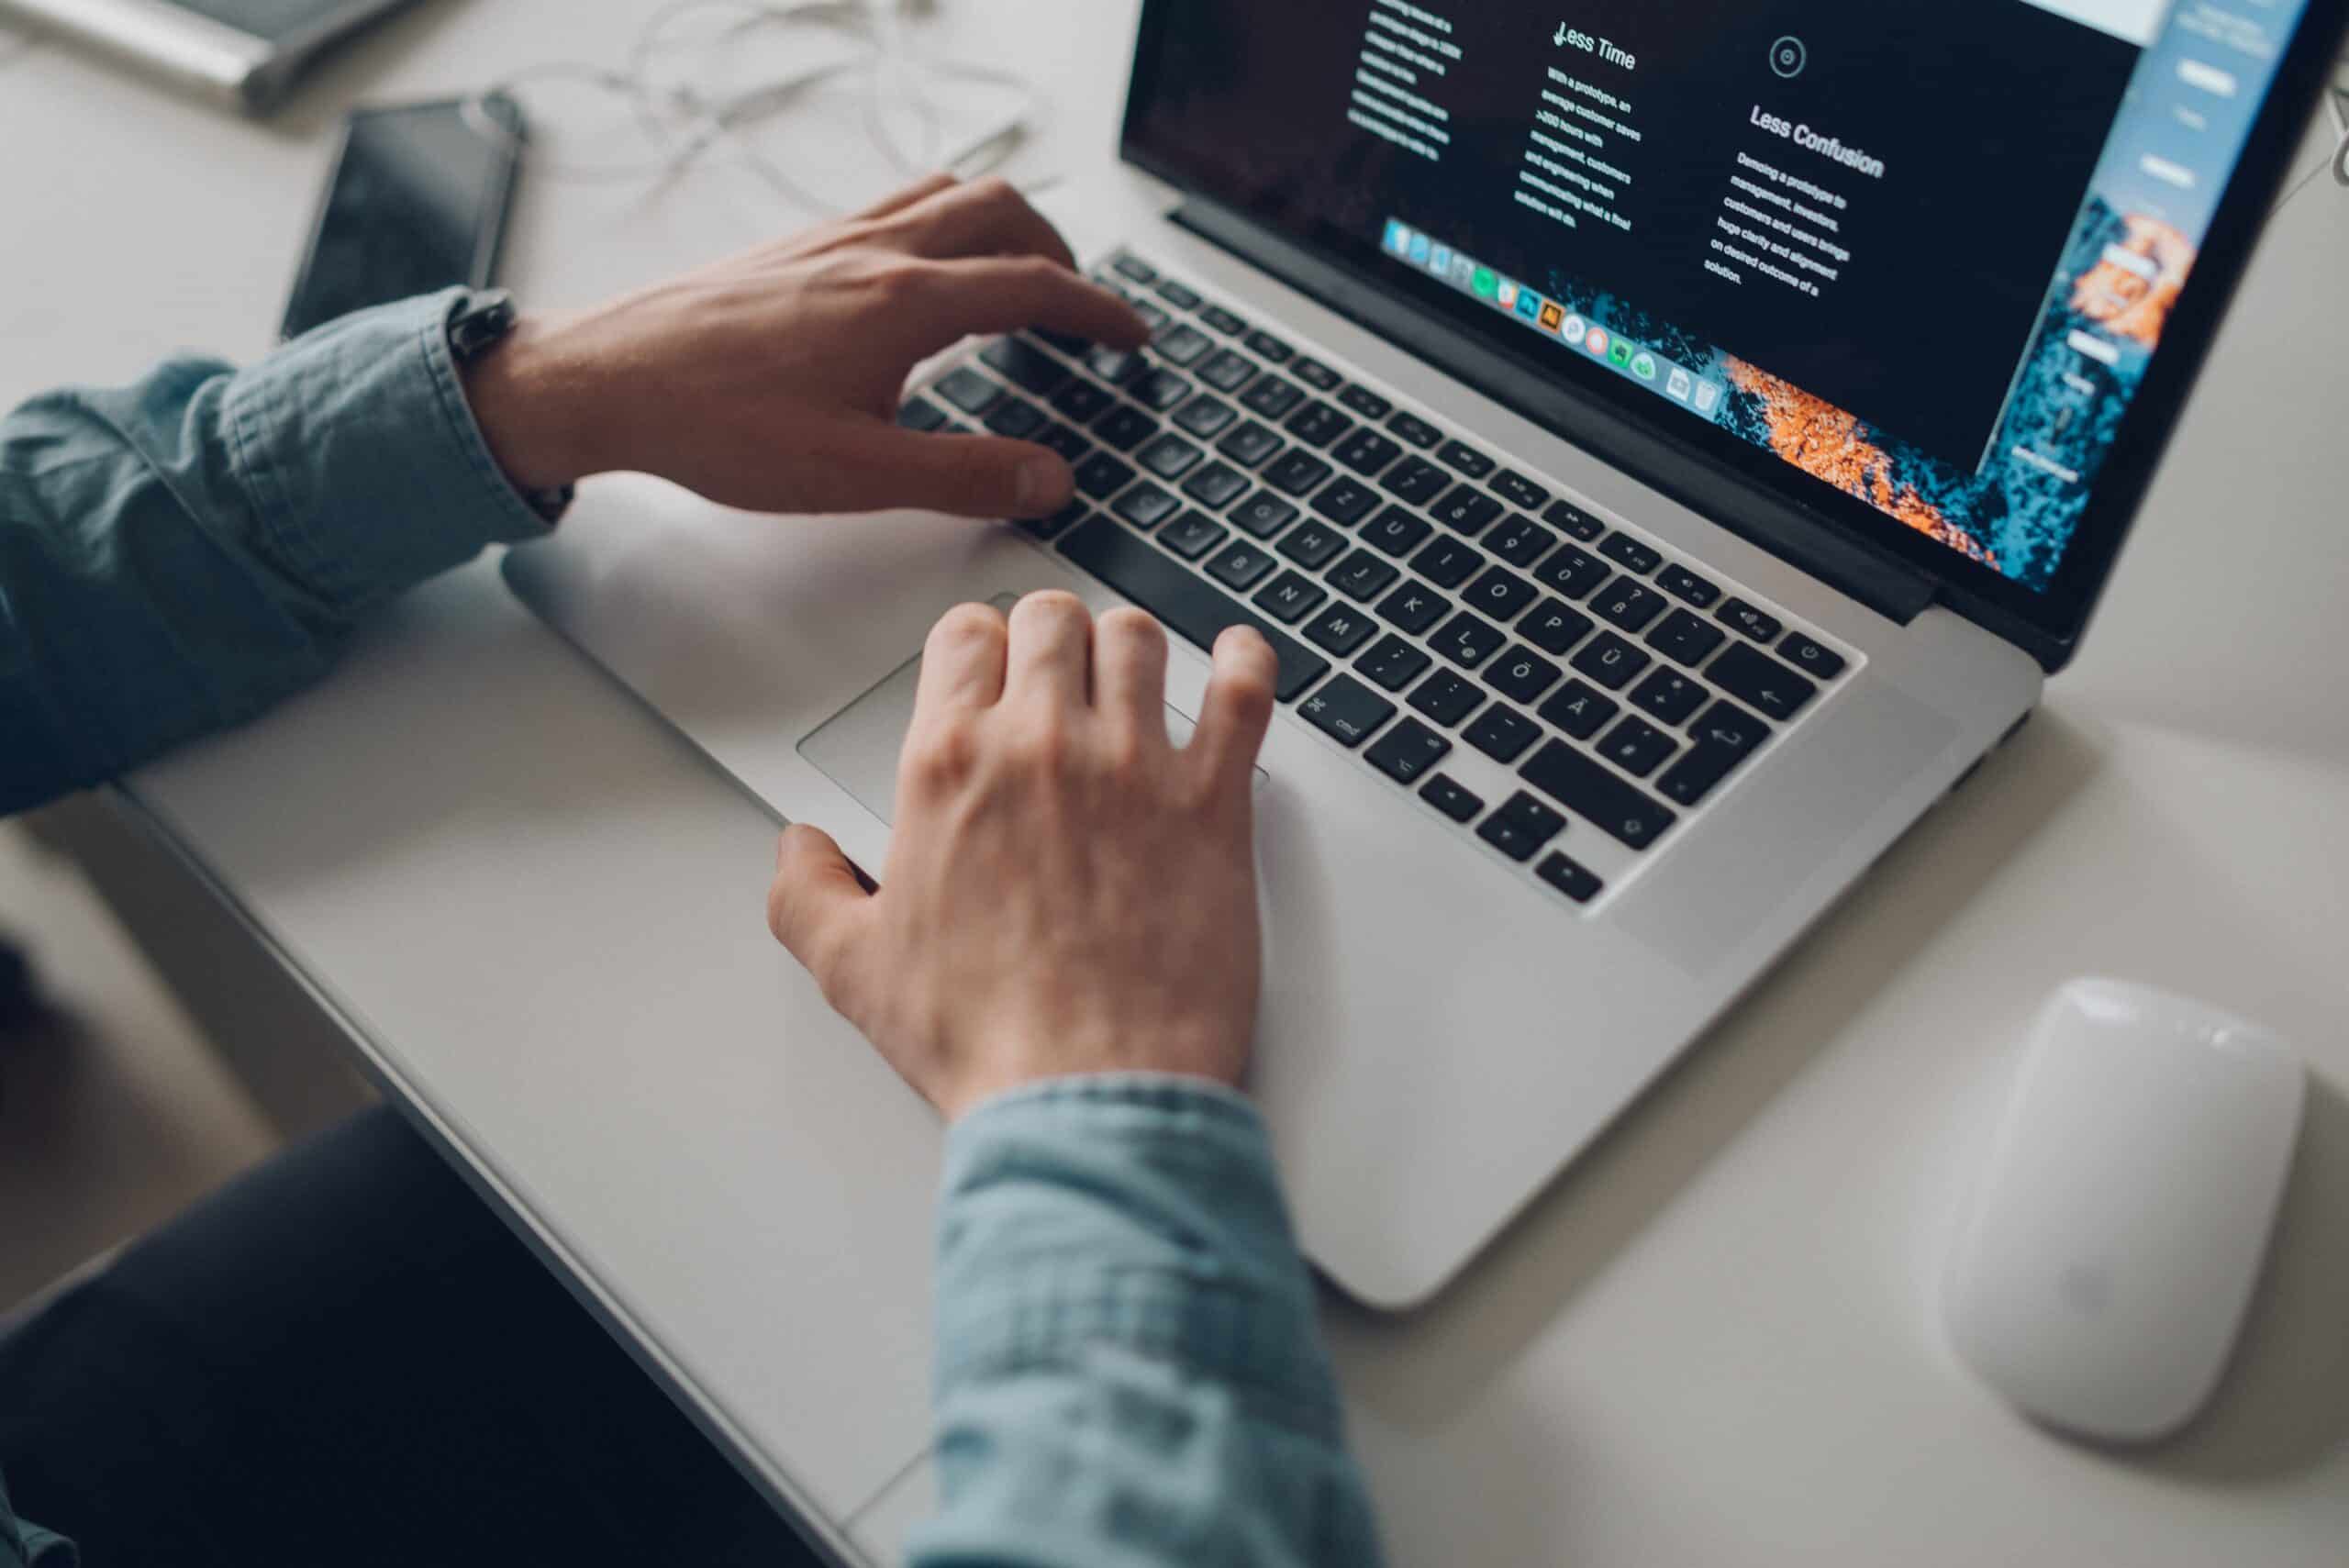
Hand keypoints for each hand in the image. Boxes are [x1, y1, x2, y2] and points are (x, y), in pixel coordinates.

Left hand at [462, 175, 1147, 518]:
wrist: (608, 380)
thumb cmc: (715, 425)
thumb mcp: (855, 475)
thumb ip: (964, 476)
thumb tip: (1049, 477)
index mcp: (903, 303)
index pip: (1033, 285)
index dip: (1098, 310)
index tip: (1132, 336)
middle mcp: (874, 251)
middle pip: (1002, 211)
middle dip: (1061, 250)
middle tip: (1083, 304)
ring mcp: (833, 238)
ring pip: (948, 194)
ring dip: (1004, 224)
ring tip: (1022, 274)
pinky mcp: (797, 247)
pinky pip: (895, 205)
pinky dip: (942, 223)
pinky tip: (925, 276)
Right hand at [765, 595, 1278, 1119]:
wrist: (1087, 1095)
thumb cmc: (986, 1039)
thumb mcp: (855, 970)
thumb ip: (808, 893)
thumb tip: (798, 851)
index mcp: (951, 767)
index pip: (964, 636)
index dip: (978, 646)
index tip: (989, 666)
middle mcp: (1042, 746)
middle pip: (1052, 620)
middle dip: (1053, 637)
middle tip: (1059, 673)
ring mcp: (1135, 766)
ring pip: (1138, 639)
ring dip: (1131, 650)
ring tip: (1132, 677)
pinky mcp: (1214, 802)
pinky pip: (1243, 692)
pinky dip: (1244, 663)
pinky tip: (1235, 662)